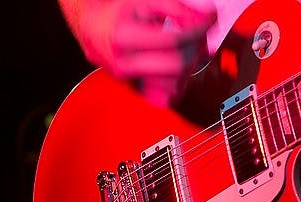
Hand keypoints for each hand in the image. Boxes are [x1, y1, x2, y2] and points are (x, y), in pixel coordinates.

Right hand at [69, 0, 216, 106]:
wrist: (91, 28)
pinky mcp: (135, 89)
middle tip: (201, 34)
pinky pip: (166, 92)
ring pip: (174, 82)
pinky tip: (181, 62)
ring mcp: (130, 80)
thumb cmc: (116, 13)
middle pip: (177, 63)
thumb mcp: (144, 1)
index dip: (197, 29)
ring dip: (191, 64)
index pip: (173, 40)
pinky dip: (180, 78)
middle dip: (196, 47)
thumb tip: (203, 17)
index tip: (209, 20)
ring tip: (192, 46)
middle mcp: (125, 63)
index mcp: (124, 38)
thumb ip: (174, 7)